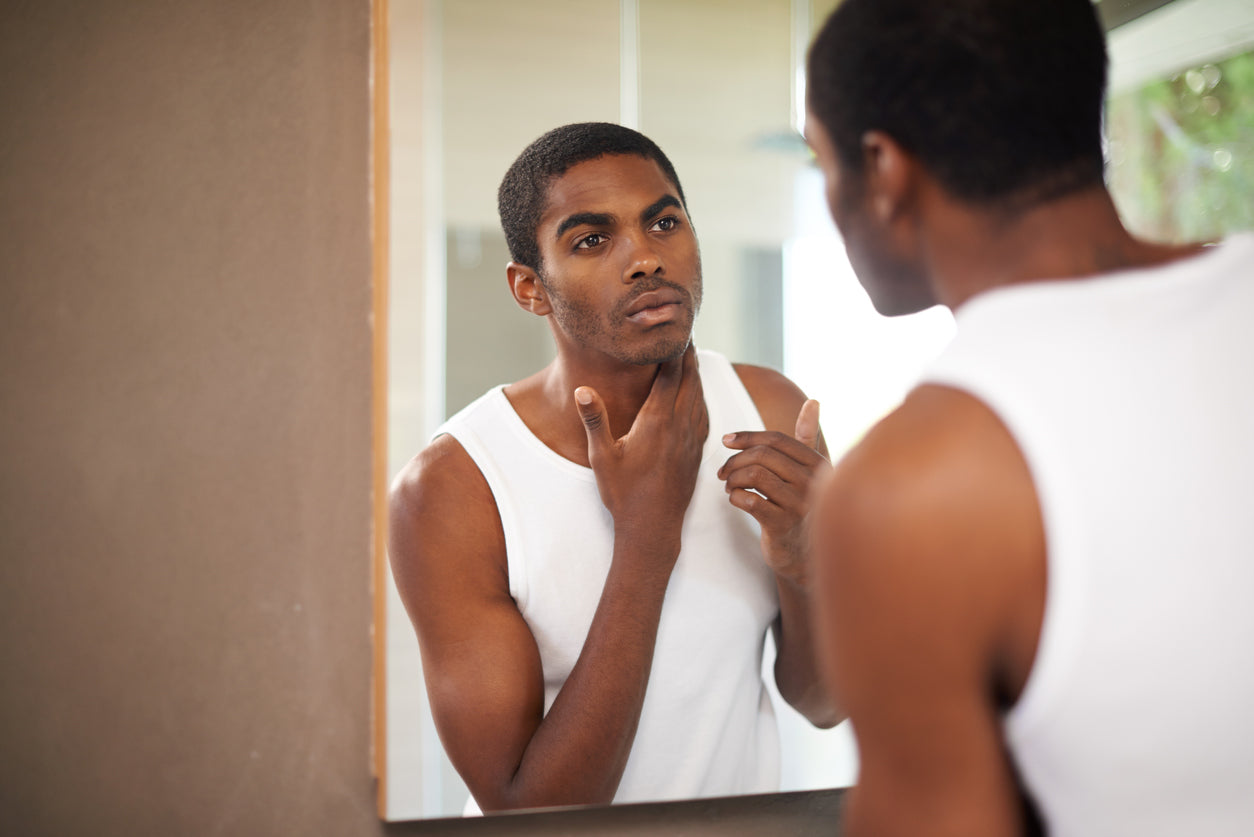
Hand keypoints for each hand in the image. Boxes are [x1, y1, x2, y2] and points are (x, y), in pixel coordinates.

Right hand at [574, 346, 708, 561]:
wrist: (653, 528)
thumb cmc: (624, 494)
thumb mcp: (602, 457)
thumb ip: (596, 420)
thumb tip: (582, 389)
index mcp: (657, 422)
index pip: (671, 374)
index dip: (674, 349)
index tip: (674, 328)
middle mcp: (679, 426)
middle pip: (690, 379)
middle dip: (688, 354)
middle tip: (686, 331)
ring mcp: (691, 440)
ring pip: (700, 396)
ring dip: (697, 374)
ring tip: (692, 356)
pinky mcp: (695, 453)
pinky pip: (704, 416)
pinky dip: (701, 397)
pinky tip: (698, 396)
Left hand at [719, 399, 828, 587]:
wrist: (804, 554)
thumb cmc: (802, 506)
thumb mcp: (809, 472)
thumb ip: (806, 438)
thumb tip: (813, 402)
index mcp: (817, 464)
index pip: (777, 439)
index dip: (748, 437)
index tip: (727, 440)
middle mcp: (812, 483)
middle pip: (763, 455)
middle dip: (735, 460)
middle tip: (723, 472)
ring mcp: (799, 505)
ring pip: (754, 475)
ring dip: (732, 478)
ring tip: (729, 486)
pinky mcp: (782, 526)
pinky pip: (749, 501)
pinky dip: (734, 497)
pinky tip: (735, 500)